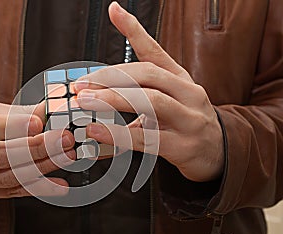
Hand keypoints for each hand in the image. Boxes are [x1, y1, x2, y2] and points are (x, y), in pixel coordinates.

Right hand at [0, 102, 75, 200]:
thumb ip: (18, 113)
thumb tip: (50, 109)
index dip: (9, 127)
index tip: (37, 123)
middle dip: (35, 149)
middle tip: (63, 140)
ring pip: (8, 177)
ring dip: (42, 168)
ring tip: (66, 157)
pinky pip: (13, 193)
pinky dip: (39, 188)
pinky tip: (59, 185)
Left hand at [74, 2, 223, 181]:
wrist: (218, 152)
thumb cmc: (185, 122)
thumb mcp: (167, 101)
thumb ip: (135, 98)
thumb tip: (96, 100)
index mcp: (179, 78)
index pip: (155, 50)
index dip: (134, 29)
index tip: (114, 11)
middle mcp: (187, 93)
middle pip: (147, 74)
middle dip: (109, 77)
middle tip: (82, 84)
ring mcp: (188, 119)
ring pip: (150, 101)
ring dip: (113, 99)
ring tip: (86, 101)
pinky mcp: (183, 146)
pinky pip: (147, 138)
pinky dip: (118, 134)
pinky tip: (97, 130)